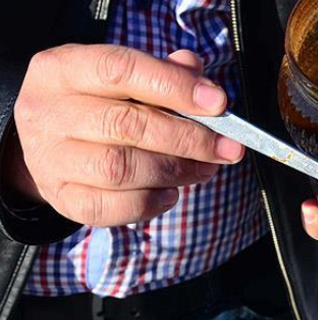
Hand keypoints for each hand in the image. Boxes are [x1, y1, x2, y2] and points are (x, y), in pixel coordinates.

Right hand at [4, 44, 243, 225]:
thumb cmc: (98, 103)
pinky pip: (111, 207)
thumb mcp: (121, 77)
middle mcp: (48, 112)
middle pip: (127, 125)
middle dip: (188, 138)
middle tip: (226, 147)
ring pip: (120, 169)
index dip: (175, 87)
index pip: (121, 70)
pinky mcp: (61, 198)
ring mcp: (49, 159)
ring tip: (204, 168)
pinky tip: (171, 192)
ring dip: (175, 171)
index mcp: (62, 69)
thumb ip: (163, 72)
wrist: (47, 142)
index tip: (219, 104)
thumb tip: (200, 79)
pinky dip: (151, 202)